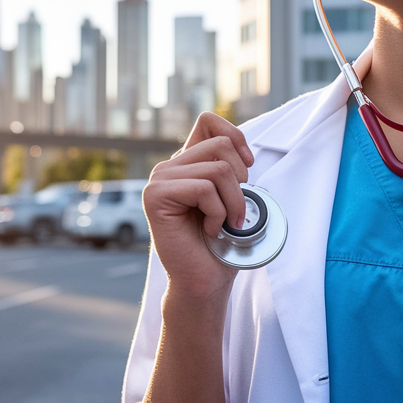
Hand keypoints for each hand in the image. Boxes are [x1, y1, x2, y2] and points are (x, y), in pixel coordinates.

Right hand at [143, 113, 253, 303]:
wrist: (205, 280)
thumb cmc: (223, 244)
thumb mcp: (234, 198)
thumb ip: (230, 170)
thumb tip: (244, 154)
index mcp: (188, 163)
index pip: (209, 122)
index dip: (235, 136)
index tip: (248, 167)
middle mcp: (170, 167)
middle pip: (221, 146)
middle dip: (241, 181)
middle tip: (236, 212)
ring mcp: (159, 179)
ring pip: (218, 169)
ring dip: (233, 202)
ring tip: (225, 224)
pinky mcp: (155, 196)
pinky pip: (204, 188)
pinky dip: (218, 212)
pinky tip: (210, 230)